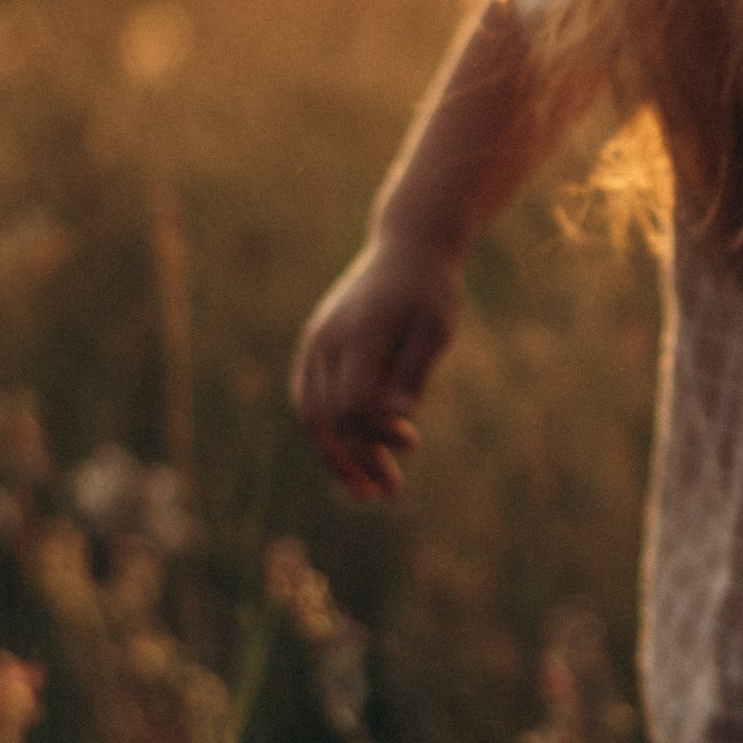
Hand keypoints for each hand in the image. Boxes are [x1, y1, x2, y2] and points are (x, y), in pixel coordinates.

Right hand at [289, 233, 462, 500]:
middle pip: (326, 417)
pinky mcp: (315, 346)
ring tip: (364, 488)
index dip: (376, 436)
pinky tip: (348, 455)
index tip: (411, 443)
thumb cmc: (430, 291)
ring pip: (309, 412)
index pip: (353, 406)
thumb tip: (398, 421)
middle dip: (354, 460)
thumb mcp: (436, 329)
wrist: (407, 249)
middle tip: (387, 492)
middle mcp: (328, 341)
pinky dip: (324, 432)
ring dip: (334, 456)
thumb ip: (414, 372)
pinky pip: (307, 398)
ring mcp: (315, 343)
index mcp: (360, 336)